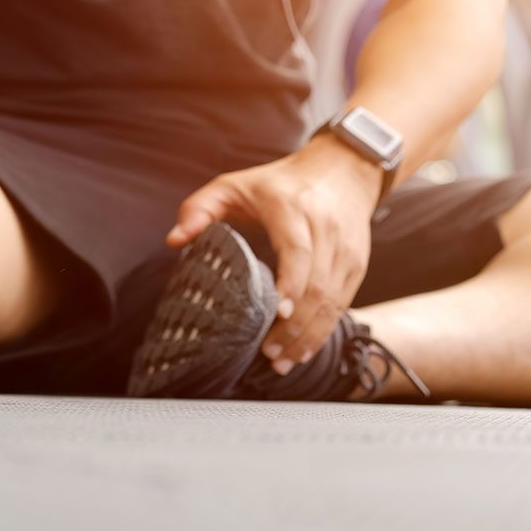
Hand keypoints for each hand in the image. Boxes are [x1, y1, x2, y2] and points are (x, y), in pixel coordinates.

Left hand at [167, 136, 382, 374]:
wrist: (340, 170)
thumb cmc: (278, 183)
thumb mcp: (232, 184)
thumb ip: (198, 208)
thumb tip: (173, 239)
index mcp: (291, 208)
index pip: (298, 250)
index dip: (292, 284)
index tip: (277, 313)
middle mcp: (325, 229)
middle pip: (317, 285)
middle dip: (295, 325)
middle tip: (269, 353)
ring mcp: (346, 249)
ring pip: (333, 300)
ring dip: (309, 335)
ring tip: (282, 361)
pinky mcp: (357, 264)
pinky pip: (343, 303)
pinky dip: (324, 329)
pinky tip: (303, 349)